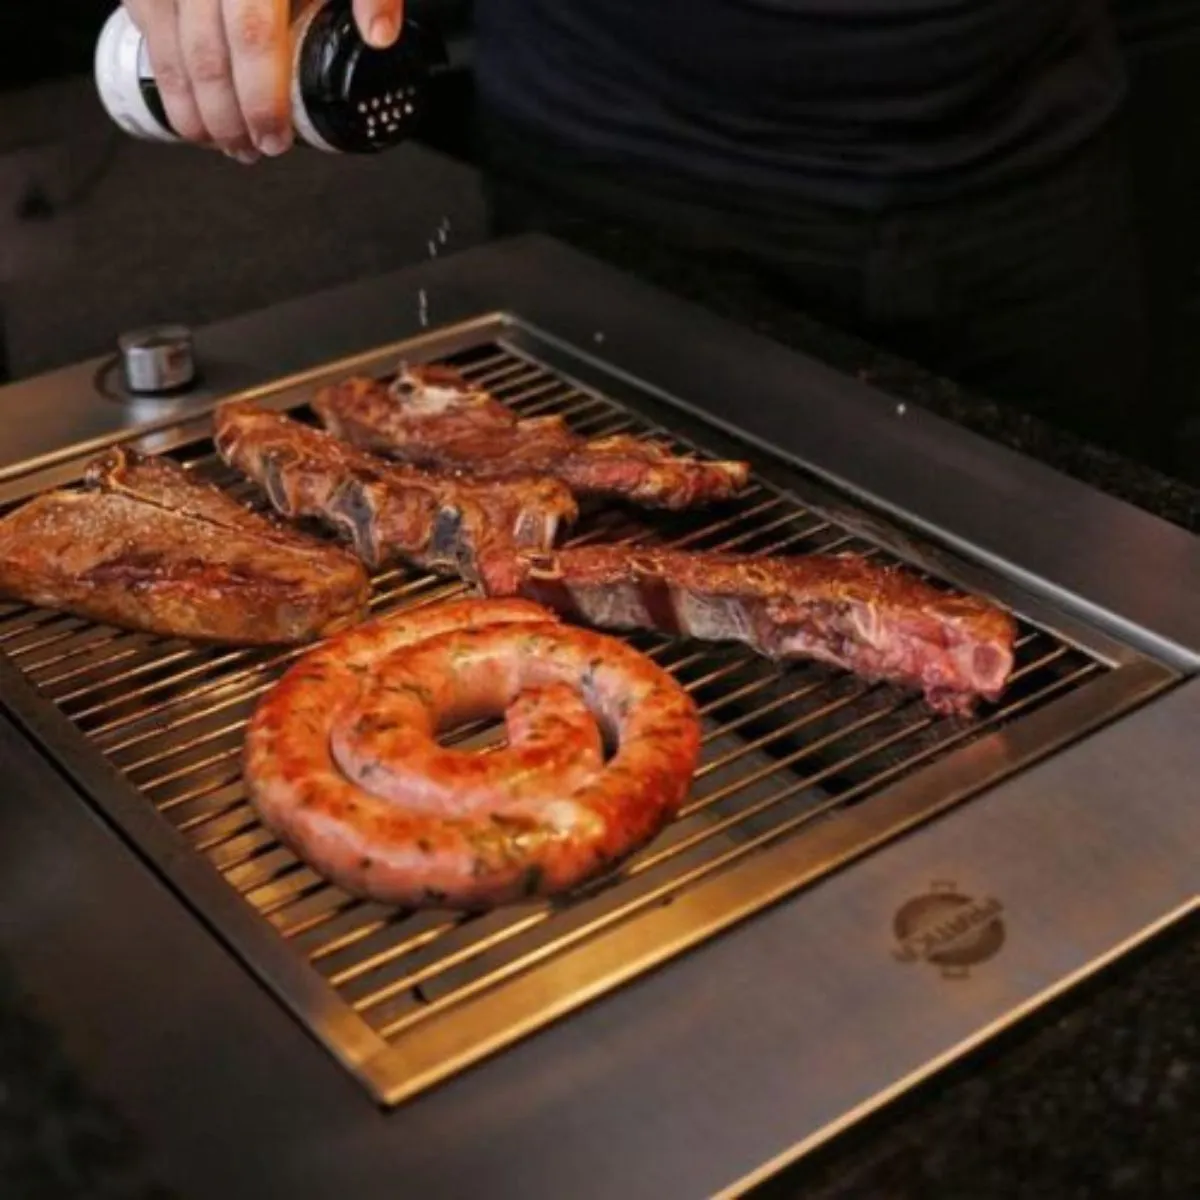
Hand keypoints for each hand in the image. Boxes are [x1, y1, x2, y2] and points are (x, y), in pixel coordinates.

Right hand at [121, 0, 404, 160]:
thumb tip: (381, 37)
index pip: (254, 38)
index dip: (262, 98)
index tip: (275, 138)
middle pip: (206, 52)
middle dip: (227, 116)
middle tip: (250, 152)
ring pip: (166, 42)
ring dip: (189, 104)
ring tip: (216, 142)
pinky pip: (145, 21)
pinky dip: (163, 69)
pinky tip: (184, 103)